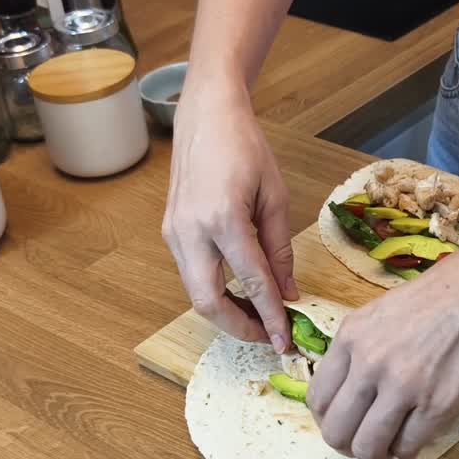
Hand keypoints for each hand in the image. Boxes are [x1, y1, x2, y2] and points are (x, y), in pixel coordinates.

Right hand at [162, 76, 297, 350]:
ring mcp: (174, 232)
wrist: (206, 116)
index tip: (285, 343)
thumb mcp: (276, 197)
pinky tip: (240, 293)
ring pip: (196, 293)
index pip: (251, 282)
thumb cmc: (246, 147)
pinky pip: (192, 274)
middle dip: (239, 328)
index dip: (270, 317)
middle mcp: (191, 230)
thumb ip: (280, 250)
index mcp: (223, 218)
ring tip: (260, 317)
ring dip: (227, 312)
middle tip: (270, 337)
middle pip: (208, 302)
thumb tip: (288, 294)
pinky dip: (215, 292)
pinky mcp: (170, 232)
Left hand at [306, 247, 458, 458]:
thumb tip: (350, 391)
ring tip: (391, 444)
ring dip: (377, 453)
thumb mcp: (382, 312)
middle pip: (337, 431)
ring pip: (369, 447)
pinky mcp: (437, 406)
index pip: (318, 399)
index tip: (344, 422)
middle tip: (365, 441)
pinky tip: (418, 434)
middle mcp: (370, 364)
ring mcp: (403, 387)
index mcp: (352, 337)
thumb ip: (360, 349)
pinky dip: (409, 448)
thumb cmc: (443, 295)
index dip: (329, 419)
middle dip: (348, 444)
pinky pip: (408, 447)